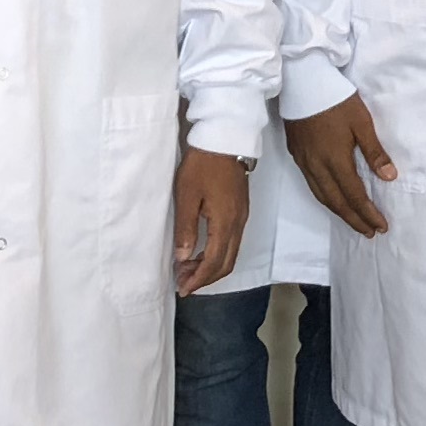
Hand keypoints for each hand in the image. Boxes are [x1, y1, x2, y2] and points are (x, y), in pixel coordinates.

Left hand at [173, 147, 252, 293]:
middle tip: (183, 282)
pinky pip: (233, 242)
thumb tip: (183, 258)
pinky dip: (218, 254)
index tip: (183, 288)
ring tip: (188, 269)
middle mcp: (238, 224)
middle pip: (227, 263)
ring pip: (231, 254)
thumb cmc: (202, 164)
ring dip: (211, 267)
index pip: (215, 262)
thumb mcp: (187, 195)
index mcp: (226, 222)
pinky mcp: (241, 210)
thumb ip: (186, 229)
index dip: (199, 279)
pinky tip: (202, 251)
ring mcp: (242, 217)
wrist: (225, 137)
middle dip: (206, 278)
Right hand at [286, 93, 398, 237]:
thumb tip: (390, 177)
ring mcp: (305, 162)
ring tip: (354, 221)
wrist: (302, 82)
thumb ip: (375, 152)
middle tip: (369, 232)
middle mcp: (318, 167)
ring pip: (322, 197)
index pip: (354, 196)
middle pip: (337, 202)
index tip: (381, 226)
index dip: (368, 213)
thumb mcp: (362, 122)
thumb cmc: (336, 100)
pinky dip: (326, 199)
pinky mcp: (297, 155)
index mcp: (336, 160)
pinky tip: (333, 199)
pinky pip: (312, 186)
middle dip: (354, 220)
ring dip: (339, 212)